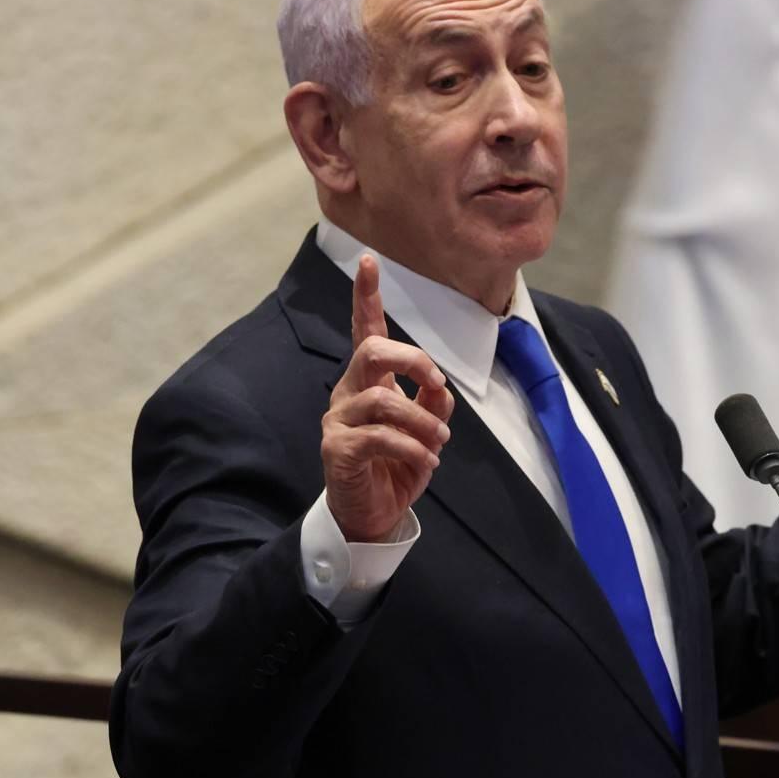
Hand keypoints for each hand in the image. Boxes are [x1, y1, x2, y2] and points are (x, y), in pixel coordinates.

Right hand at [322, 254, 455, 541]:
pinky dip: (412, 448)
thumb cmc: (396, 467)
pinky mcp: (338, 449)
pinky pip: (380, 437)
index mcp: (369, 381)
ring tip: (439, 444)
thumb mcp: (426, 430)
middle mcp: (349, 393)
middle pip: (373, 352)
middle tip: (437, 382)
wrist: (372, 516)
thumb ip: (432, 402)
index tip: (369, 261)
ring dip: (422, 420)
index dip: (367, 296)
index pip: (366, 331)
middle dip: (413, 360)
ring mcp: (339, 420)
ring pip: (383, 399)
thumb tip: (440, 385)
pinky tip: (426, 463)